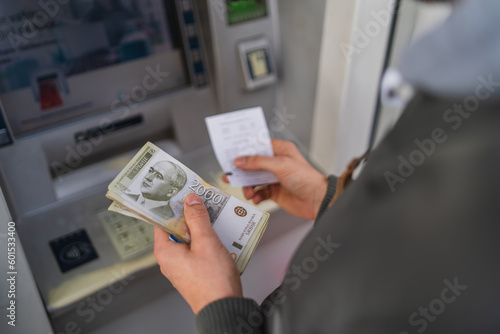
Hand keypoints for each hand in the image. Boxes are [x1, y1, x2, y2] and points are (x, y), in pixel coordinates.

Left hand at [154, 194, 242, 313]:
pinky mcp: (193, 271)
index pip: (161, 220)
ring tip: (214, 215)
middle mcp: (169, 259)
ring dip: (200, 227)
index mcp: (165, 251)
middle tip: (202, 200)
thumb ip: (197, 219)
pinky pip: (196, 249)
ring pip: (188, 238)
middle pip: (176, 228)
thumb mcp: (206, 242)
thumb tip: (190, 201)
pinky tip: (219, 233)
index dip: (170, 205)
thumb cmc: (213, 281)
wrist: (224, 308)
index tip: (179, 192)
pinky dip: (205, 240)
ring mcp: (182, 266)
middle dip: (190, 214)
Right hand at [224, 140, 327, 219]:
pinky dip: (255, 196)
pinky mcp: (274, 191)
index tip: (230, 156)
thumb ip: (258, 162)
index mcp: (280, 150)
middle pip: (252, 164)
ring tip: (248, 193)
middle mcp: (276, 163)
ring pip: (253, 180)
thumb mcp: (280, 165)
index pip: (257, 147)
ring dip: (248, 187)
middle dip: (241, 172)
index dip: (243, 151)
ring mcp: (274, 178)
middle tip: (230, 177)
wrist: (317, 200)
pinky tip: (256, 198)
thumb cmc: (306, 178)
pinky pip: (259, 192)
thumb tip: (240, 160)